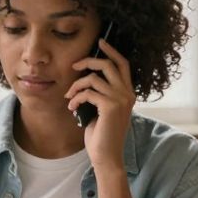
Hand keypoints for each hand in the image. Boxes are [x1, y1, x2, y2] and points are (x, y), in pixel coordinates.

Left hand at [65, 38, 134, 172]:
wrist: (106, 156)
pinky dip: (75, 98)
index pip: (123, 64)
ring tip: (69, 97)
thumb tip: (86, 78)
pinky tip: (72, 108)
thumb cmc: (101, 134)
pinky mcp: (110, 107)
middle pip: (108, 64)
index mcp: (128, 93)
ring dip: (76, 86)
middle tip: (73, 66)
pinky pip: (87, 93)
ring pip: (93, 78)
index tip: (100, 41)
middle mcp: (128, 93)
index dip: (111, 51)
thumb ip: (100, 94)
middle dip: (88, 61)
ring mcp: (120, 100)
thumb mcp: (102, 110)